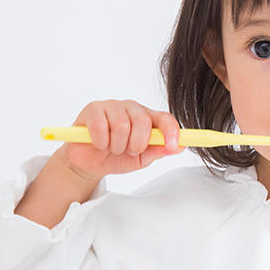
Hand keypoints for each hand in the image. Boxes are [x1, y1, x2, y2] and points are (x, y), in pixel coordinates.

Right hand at [62, 99, 183, 180]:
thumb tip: (180, 147)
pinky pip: (100, 126)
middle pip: (143, 121)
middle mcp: (132, 108)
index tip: (172, 146)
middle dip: (137, 144)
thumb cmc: (117, 157)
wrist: (90, 163)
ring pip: (122, 125)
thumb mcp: (141, 159)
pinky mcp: (93, 109)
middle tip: (129, 151)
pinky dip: (101, 142)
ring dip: (117, 146)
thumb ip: (158, 151)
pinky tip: (99, 143)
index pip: (165, 118)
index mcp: (148, 118)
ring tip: (113, 148)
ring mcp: (112, 106)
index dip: (171, 131)